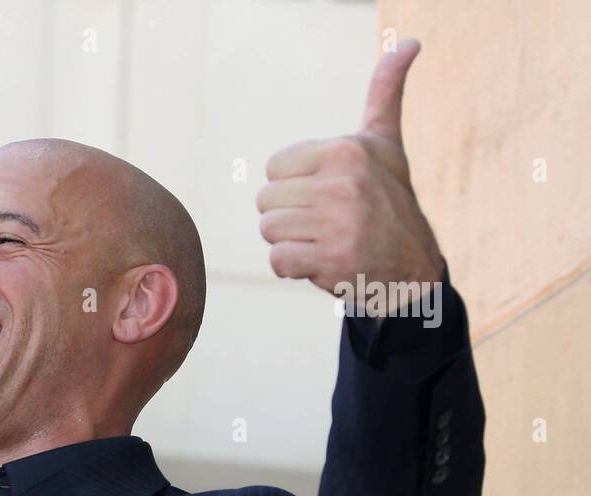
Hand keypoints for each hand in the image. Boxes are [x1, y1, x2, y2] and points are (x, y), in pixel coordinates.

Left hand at [257, 39, 444, 314]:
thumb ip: (385, 92)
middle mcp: (343, 183)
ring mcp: (338, 223)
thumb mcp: (386, 143)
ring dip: (290, 242)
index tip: (326, 193)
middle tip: (325, 222)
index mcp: (346, 150)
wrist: (414, 266)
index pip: (274, 168)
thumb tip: (408, 42)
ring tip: (324, 240)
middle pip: (265, 201)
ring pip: (269, 230)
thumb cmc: (390, 199)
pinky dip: (293, 268)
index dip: (292, 186)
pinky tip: (322, 262)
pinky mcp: (331, 260)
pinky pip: (278, 260)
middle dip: (288, 216)